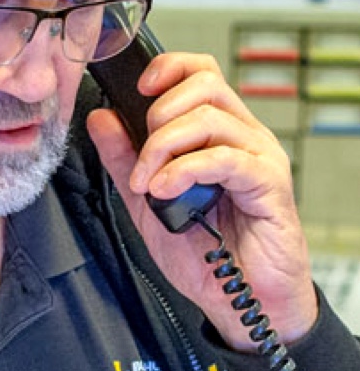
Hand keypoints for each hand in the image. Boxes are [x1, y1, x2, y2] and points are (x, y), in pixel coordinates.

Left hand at [86, 50, 317, 348]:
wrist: (241, 301)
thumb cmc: (206, 253)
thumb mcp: (146, 202)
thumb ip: (124, 159)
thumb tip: (100, 117)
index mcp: (218, 133)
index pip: (200, 73)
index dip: (168, 69)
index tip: (135, 90)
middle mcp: (243, 137)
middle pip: (204, 85)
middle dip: (158, 114)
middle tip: (141, 158)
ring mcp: (259, 157)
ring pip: (210, 118)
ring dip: (163, 147)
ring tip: (148, 184)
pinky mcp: (269, 183)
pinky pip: (225, 158)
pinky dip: (184, 170)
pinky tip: (165, 191)